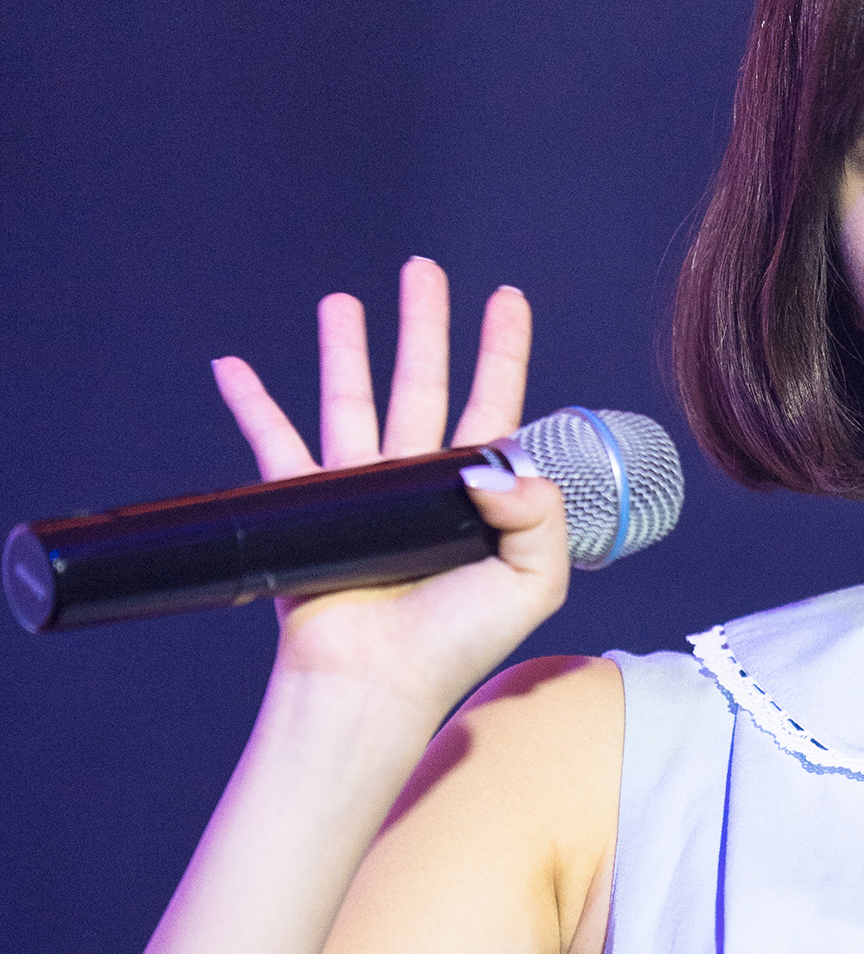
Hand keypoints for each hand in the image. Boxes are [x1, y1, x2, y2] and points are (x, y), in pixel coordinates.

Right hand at [211, 255, 570, 726]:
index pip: (494, 407)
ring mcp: (363, 494)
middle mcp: (419, 485)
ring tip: (342, 300)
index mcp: (476, 498)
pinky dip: (251, 403)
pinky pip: (275, 443)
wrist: (376, 683)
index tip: (507, 299)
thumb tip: (500, 461)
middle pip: (423, 384)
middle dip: (424, 325)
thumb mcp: (533, 582)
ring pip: (352, 399)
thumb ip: (541, 515)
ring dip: (345, 348)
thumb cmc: (454, 646)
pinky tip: (233, 366)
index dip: (502, 352)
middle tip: (423, 270)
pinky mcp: (310, 507)